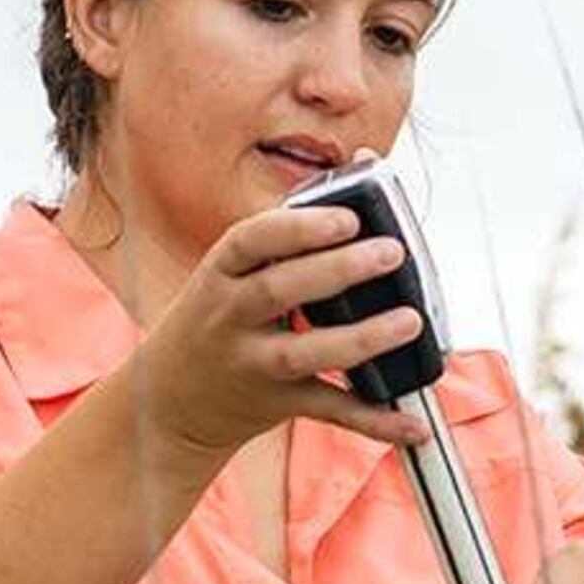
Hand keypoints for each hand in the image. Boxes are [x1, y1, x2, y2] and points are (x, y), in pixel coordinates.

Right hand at [129, 203, 432, 466]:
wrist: (169, 401)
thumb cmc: (220, 317)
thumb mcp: (234, 270)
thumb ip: (294, 225)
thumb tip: (363, 160)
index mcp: (220, 272)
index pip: (249, 240)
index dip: (298, 228)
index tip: (346, 217)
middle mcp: (229, 317)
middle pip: (280, 290)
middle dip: (337, 270)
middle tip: (391, 253)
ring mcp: (250, 363)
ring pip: (304, 353)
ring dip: (361, 338)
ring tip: (409, 321)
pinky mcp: (275, 403)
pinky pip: (328, 410)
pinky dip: (374, 419)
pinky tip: (414, 423)